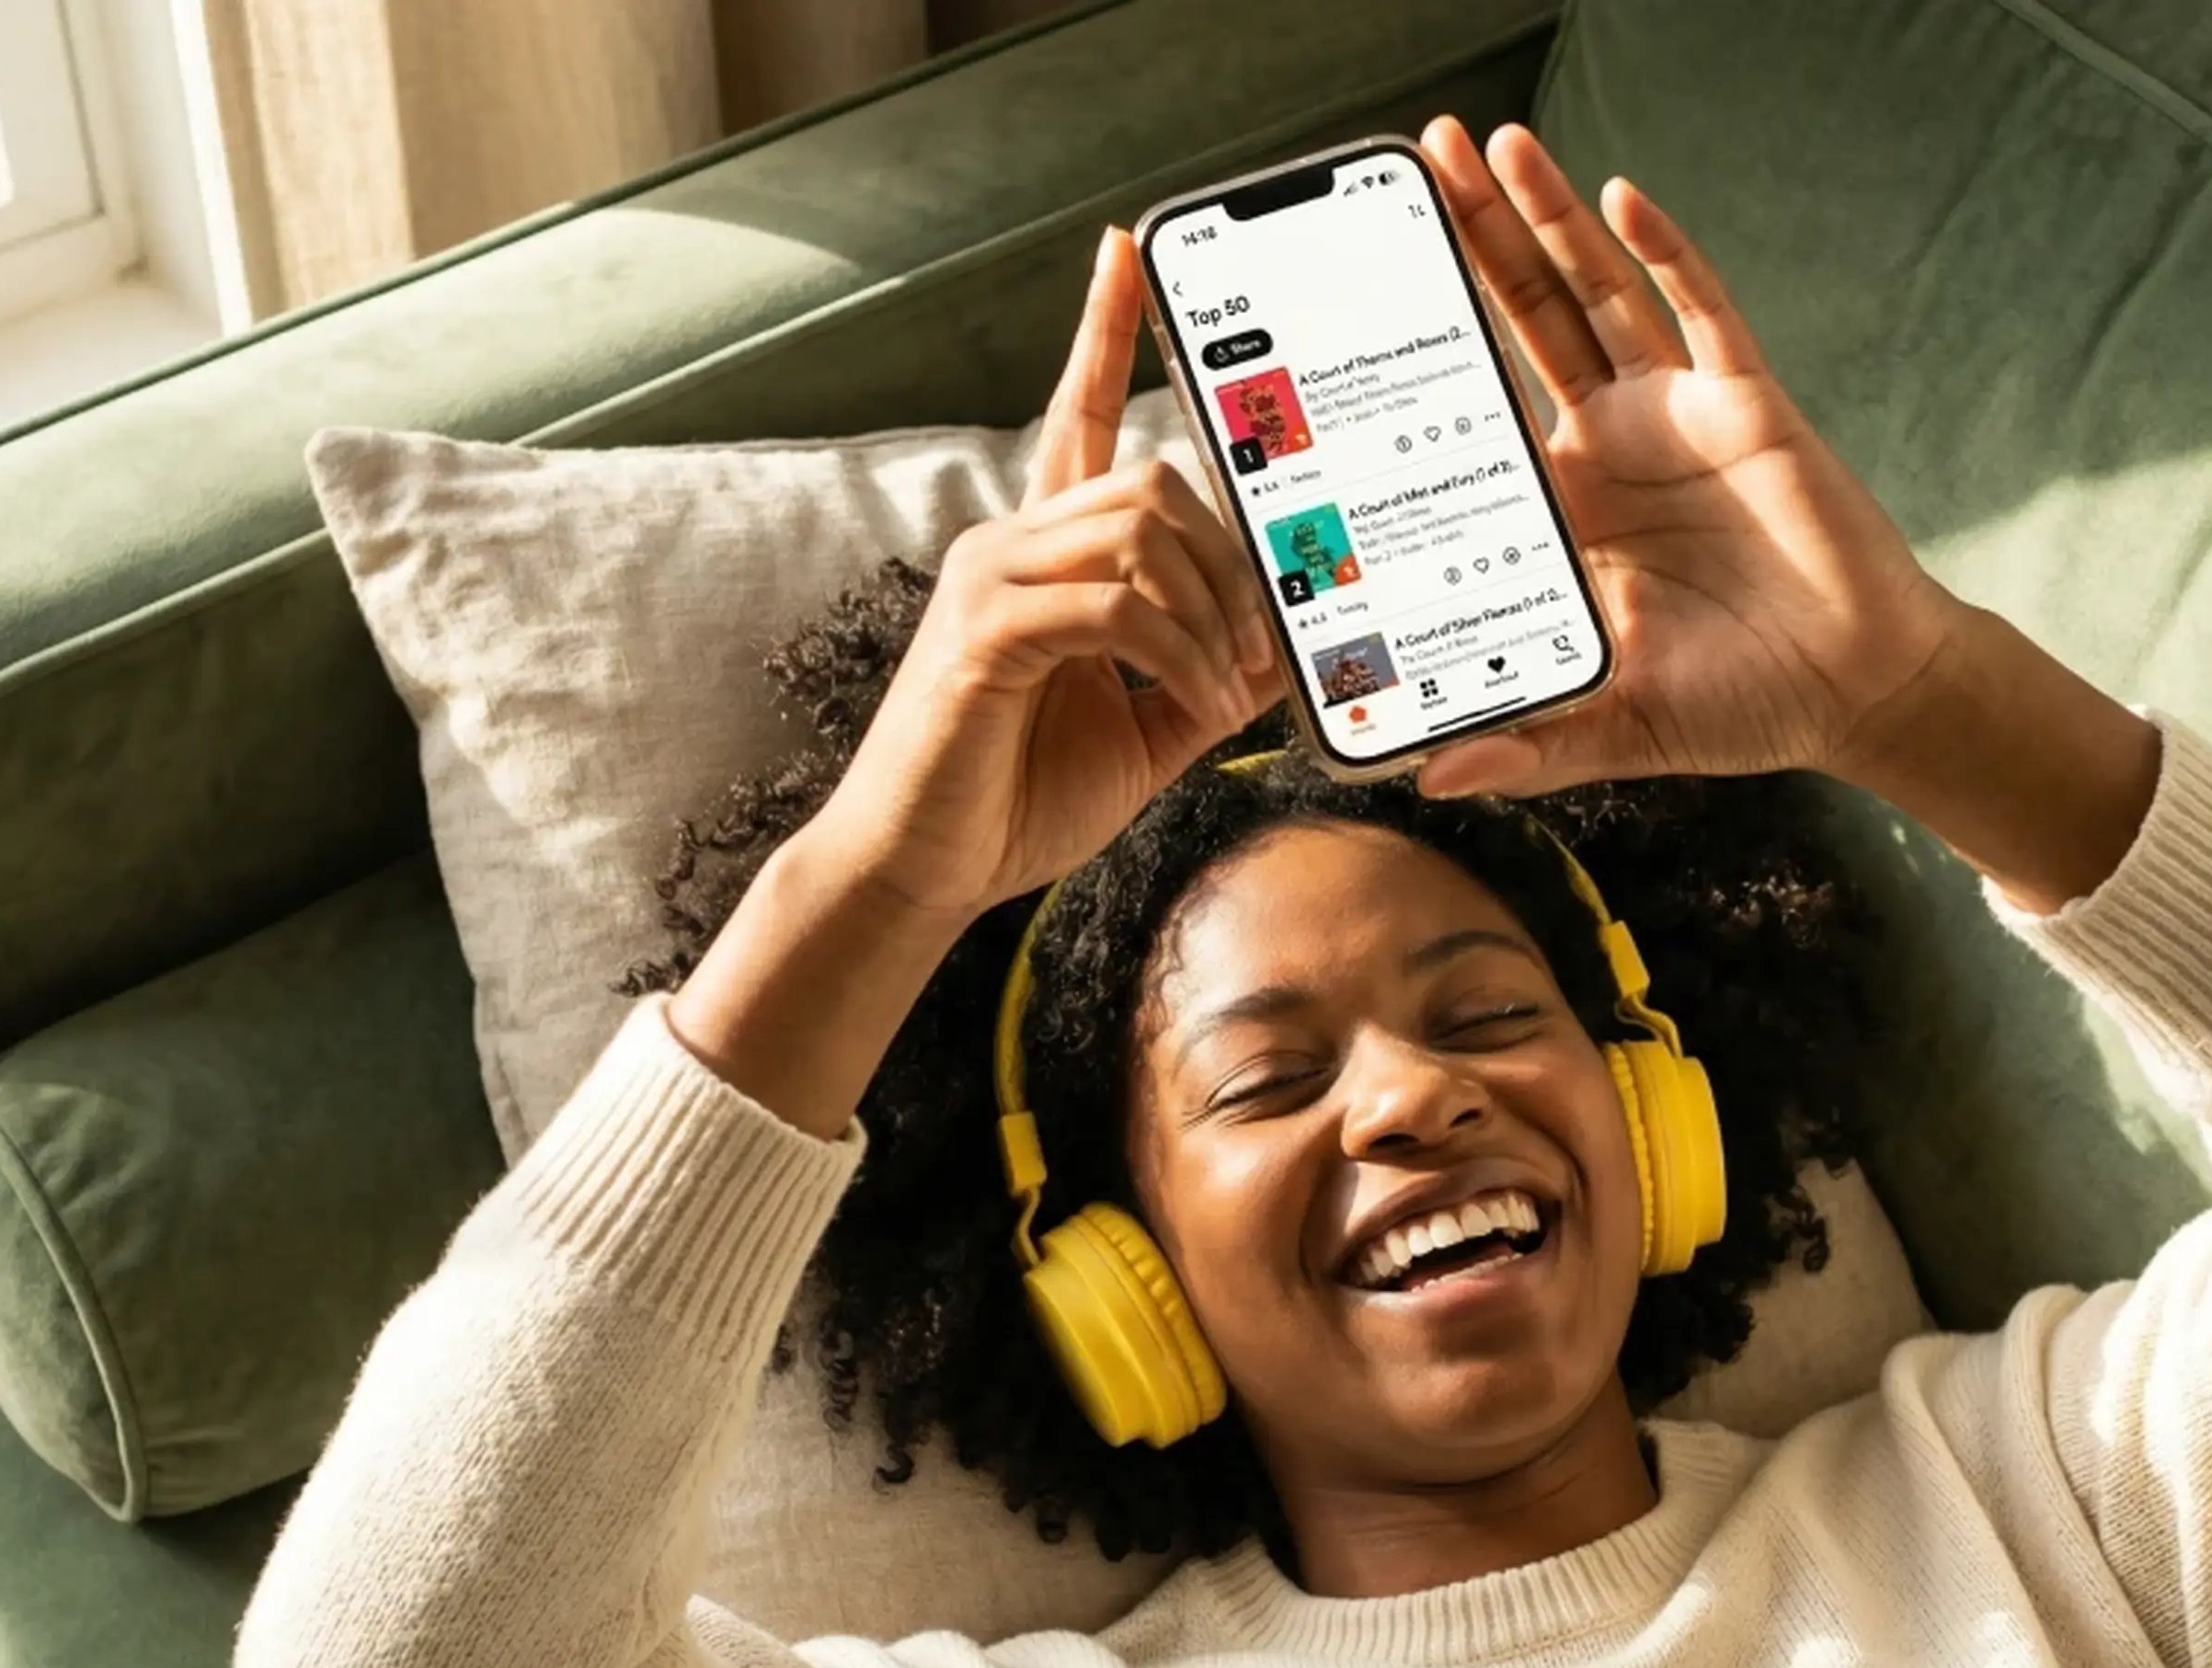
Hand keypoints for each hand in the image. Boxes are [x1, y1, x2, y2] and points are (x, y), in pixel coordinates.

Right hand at [809, 227, 1278, 920]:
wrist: (924, 871)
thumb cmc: (1019, 799)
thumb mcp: (1146, 731)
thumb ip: (1208, 677)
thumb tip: (1287, 644)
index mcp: (1044, 555)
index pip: (1080, 416)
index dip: (1102, 331)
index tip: (1124, 254)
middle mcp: (1009, 543)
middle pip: (1152, 481)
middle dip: (1232, 562)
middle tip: (1262, 650)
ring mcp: (990, 578)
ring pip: (1139, 531)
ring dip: (1212, 611)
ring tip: (1228, 689)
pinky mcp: (987, 630)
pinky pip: (1114, 603)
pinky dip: (1177, 650)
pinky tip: (1197, 700)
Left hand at [1406, 120, 1973, 799]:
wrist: (1857, 691)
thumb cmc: (1741, 705)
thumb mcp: (1615, 730)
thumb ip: (1531, 747)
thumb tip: (1434, 778)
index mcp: (1562, 508)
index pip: (1473, 407)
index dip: (1423, 345)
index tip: (1360, 290)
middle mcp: (1609, 444)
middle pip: (1521, 319)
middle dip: (1470, 239)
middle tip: (1413, 160)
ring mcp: (1676, 415)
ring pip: (1595, 293)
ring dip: (1545, 219)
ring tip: (1490, 144)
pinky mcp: (1746, 403)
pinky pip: (1699, 310)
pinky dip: (1662, 250)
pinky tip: (1619, 197)